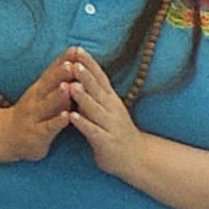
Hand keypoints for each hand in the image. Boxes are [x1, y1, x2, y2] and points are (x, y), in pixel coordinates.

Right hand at [0, 53, 71, 162]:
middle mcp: (36, 98)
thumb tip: (74, 64)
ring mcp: (35, 115)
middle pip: (49, 84)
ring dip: (57, 95)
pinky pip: (48, 126)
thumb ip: (57, 83)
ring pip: (47, 104)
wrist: (7, 136)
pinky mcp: (37, 133)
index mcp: (40, 88)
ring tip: (68, 86)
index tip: (76, 49)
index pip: (53, 71)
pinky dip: (57, 121)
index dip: (63, 60)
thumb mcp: (42, 95)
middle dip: (60, 74)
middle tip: (72, 63)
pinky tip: (66, 117)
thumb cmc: (33, 115)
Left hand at [56, 46, 146, 175]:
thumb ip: (95, 91)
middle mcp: (112, 110)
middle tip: (74, 62)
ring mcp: (111, 126)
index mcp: (111, 100)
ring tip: (71, 86)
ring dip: (83, 97)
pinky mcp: (106, 142)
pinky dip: (83, 123)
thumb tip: (81, 67)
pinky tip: (72, 116)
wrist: (137, 159)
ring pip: (95, 110)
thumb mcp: (108, 107)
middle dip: (86, 76)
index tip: (77, 48)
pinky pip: (93, 131)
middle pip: (98, 90)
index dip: (90, 64)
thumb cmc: (115, 130)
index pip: (100, 78)